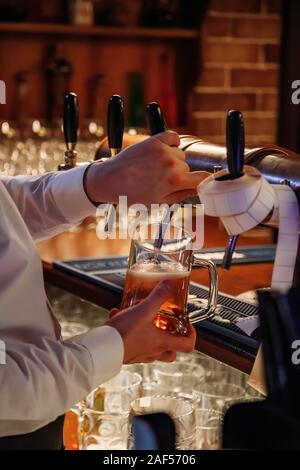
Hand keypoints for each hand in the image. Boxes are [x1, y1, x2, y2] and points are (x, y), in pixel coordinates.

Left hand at [84, 131, 207, 205]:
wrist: (110, 180)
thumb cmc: (131, 195)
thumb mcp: (158, 202)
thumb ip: (180, 196)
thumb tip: (196, 190)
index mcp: (175, 182)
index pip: (203, 178)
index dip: (205, 181)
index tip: (203, 181)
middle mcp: (172, 164)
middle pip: (187, 167)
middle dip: (178, 173)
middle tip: (161, 180)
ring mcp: (163, 151)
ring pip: (179, 154)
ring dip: (171, 159)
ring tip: (154, 168)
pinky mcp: (154, 140)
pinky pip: (173, 137)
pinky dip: (171, 142)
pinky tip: (163, 149)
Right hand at [105, 280, 195, 363]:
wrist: (101, 350)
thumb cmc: (124, 334)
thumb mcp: (144, 310)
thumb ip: (158, 296)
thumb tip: (169, 284)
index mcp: (162, 343)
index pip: (187, 345)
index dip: (192, 335)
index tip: (188, 325)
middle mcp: (152, 352)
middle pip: (171, 352)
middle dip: (172, 339)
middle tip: (168, 326)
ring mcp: (139, 355)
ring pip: (152, 349)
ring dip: (150, 334)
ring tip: (142, 319)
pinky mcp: (125, 354)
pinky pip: (132, 344)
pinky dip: (129, 331)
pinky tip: (119, 317)